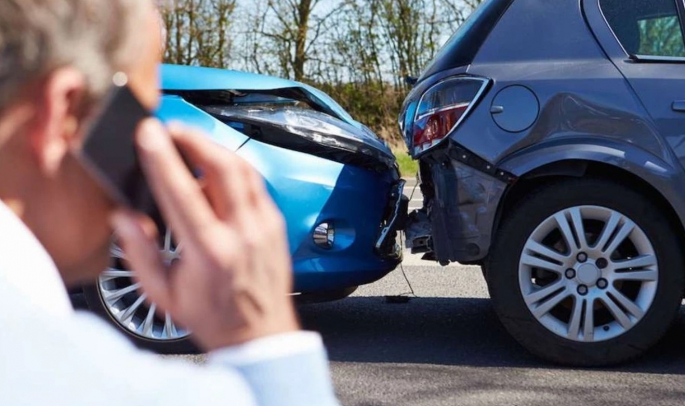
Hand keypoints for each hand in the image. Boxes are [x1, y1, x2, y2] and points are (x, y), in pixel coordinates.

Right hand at [111, 119, 298, 350]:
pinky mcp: (276, 222)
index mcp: (210, 252)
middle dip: (193, 138)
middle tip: (170, 129)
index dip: (162, 158)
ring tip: (189, 141)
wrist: (260, 334)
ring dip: (214, 147)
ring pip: (243, 168)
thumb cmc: (213, 316)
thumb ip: (139, 253)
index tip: (147, 133)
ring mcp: (264, 225)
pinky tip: (215, 166)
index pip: (183, 192)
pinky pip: (255, 182)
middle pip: (222, 166)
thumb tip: (123, 216)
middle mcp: (242, 233)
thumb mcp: (164, 294)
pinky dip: (233, 166)